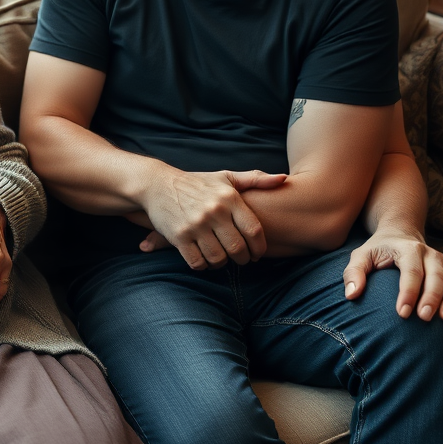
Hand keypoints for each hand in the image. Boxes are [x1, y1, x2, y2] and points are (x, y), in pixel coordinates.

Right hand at [141, 167, 285, 268]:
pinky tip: (203, 258)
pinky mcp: (179, 236)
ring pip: (218, 258)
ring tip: (221, 258)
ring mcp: (195, 225)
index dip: (259, 247)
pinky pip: (197, 262)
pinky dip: (202, 265)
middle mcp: (214, 211)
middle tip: (240, 259)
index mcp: (229, 198)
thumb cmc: (196, 183)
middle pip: (238, 248)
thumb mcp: (226, 177)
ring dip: (221, 263)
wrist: (157, 184)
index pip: (254, 231)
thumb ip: (256, 179)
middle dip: (242, 259)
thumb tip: (285, 179)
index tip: (256, 253)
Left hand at [343, 230, 442, 321]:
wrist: (400, 234)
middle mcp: (430, 254)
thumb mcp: (361, 255)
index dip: (408, 292)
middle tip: (424, 318)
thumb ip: (354, 273)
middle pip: (436, 277)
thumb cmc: (379, 249)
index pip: (411, 271)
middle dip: (432, 298)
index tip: (402, 313)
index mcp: (408, 248)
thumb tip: (351, 295)